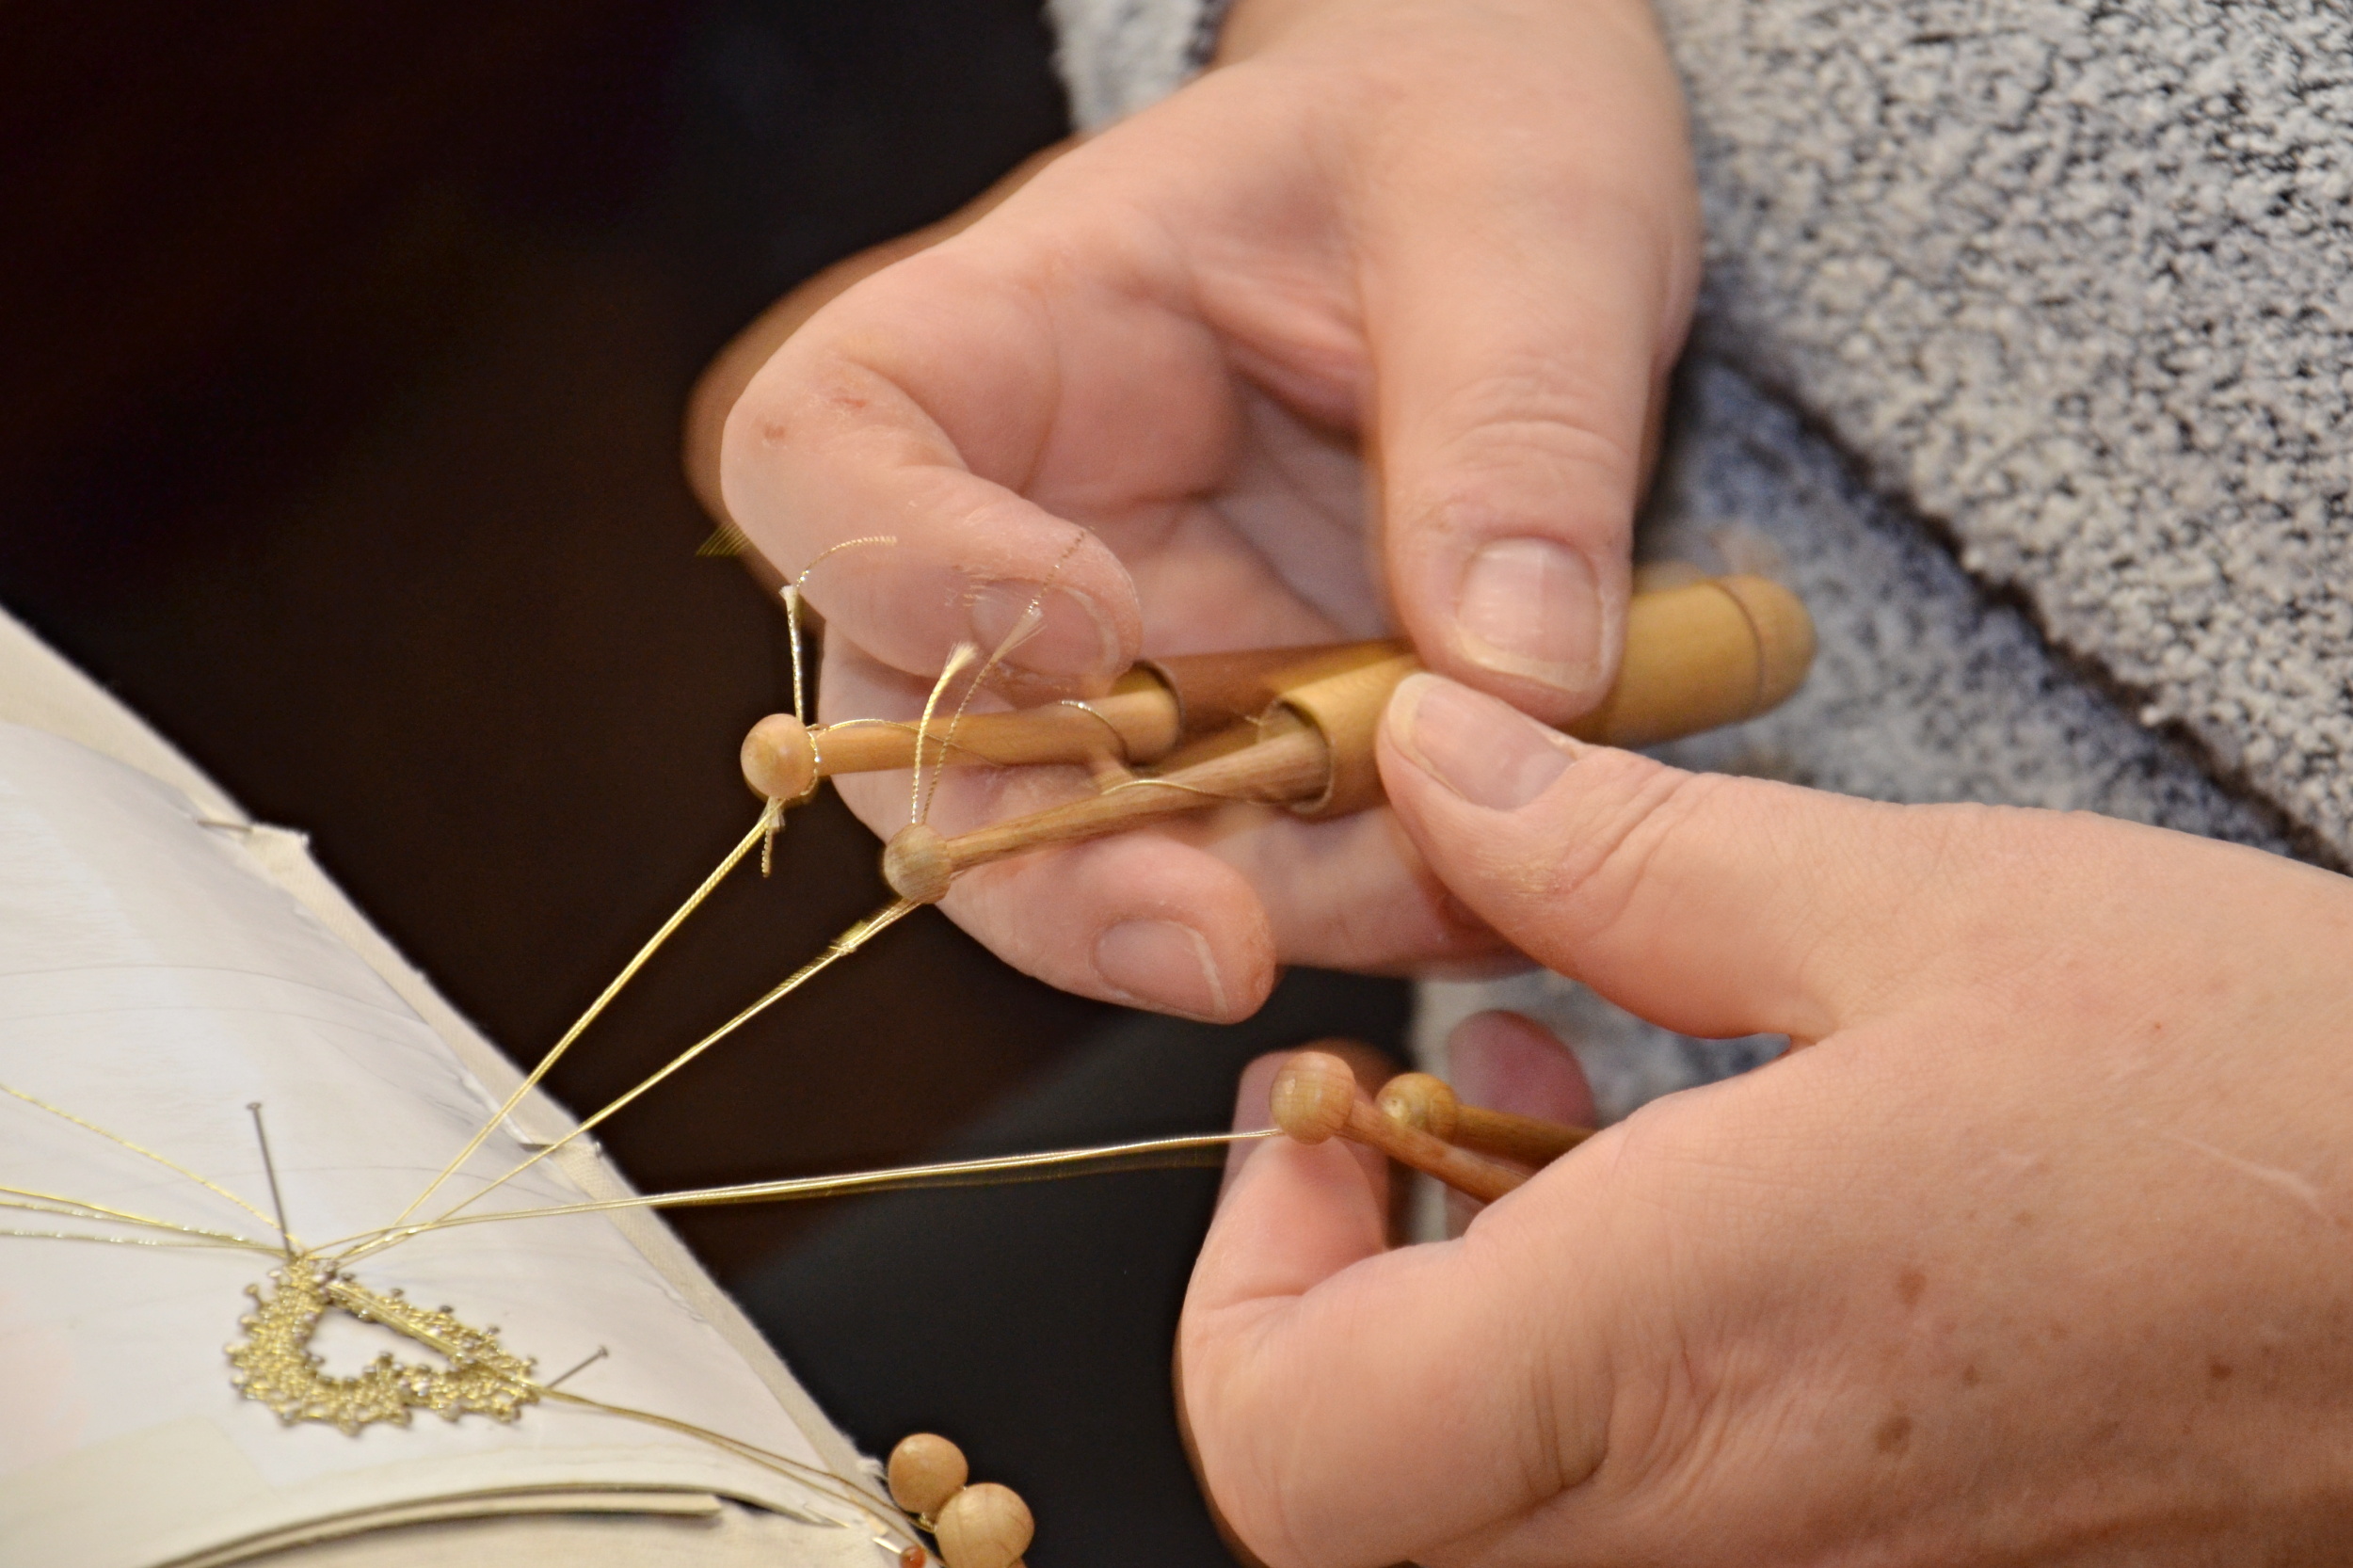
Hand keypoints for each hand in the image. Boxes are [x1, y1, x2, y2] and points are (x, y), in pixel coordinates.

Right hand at [714, 0, 1699, 1017]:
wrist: (1525, 199)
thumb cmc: (1465, 133)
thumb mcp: (1517, 217)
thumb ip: (1512, 425)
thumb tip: (1512, 675)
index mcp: (1008, 337)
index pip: (822, 455)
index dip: (902, 571)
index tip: (1093, 626)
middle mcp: (1031, 522)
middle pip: (925, 739)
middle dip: (1057, 871)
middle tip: (1219, 942)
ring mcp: (1142, 651)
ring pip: (1095, 848)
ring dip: (1253, 911)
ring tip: (1441, 892)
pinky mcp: (1255, 733)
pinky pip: (1266, 867)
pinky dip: (1368, 904)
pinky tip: (1491, 883)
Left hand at [1180, 671, 2352, 1564]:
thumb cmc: (2267, 1101)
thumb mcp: (1913, 907)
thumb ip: (1622, 857)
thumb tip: (1433, 762)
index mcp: (1690, 1349)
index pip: (1294, 1455)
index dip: (1239, 1284)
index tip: (1315, 1108)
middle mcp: (1729, 1523)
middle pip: (1358, 1495)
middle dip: (1331, 1274)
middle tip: (1412, 1080)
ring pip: (1485, 1505)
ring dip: (1452, 1300)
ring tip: (1547, 1081)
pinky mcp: (1896, 1563)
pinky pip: (1639, 1507)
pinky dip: (1585, 1352)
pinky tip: (1681, 1168)